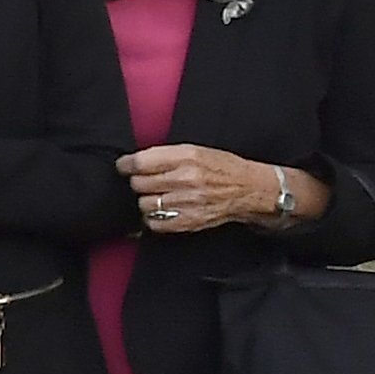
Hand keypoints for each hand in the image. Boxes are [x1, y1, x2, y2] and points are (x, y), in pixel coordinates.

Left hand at [127, 141, 310, 233]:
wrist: (250, 189)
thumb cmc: (223, 168)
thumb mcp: (197, 150)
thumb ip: (166, 155)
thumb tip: (134, 161)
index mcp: (187, 157)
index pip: (140, 162)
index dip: (126, 165)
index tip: (124, 166)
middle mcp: (186, 179)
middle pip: (139, 184)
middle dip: (139, 182)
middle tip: (147, 181)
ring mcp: (188, 202)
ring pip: (144, 204)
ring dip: (147, 200)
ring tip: (158, 195)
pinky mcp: (189, 221)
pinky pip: (155, 223)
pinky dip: (154, 218)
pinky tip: (163, 211)